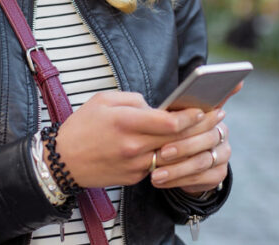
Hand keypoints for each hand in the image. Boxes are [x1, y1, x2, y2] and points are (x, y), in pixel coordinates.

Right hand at [54, 91, 202, 188]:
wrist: (62, 162)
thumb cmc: (82, 126)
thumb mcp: (104, 100)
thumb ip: (134, 100)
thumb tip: (157, 107)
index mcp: (126, 122)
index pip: (169, 122)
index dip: (190, 116)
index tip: (202, 108)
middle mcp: (133, 146)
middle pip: (177, 140)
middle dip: (199, 128)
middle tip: (216, 117)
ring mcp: (135, 165)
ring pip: (171, 154)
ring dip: (188, 144)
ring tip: (202, 132)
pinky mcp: (134, 178)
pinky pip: (157, 164)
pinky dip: (167, 155)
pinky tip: (177, 146)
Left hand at [149, 109, 229, 193]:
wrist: (186, 163)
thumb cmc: (175, 136)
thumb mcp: (171, 124)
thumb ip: (168, 117)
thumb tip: (152, 112)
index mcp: (211, 116)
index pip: (202, 118)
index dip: (185, 125)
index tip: (163, 131)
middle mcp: (221, 135)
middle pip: (206, 139)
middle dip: (182, 147)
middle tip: (161, 154)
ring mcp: (223, 155)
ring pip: (201, 162)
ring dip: (176, 169)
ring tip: (155, 174)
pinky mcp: (219, 174)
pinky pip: (199, 178)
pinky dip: (177, 181)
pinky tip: (161, 182)